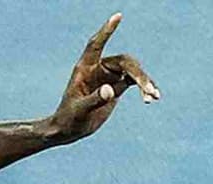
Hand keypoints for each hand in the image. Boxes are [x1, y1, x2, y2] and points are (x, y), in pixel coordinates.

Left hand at [48, 13, 160, 145]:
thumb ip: (94, 99)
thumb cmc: (68, 119)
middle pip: (124, 62)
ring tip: (152, 96)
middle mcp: (99, 68)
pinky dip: (144, 89)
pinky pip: (135, 82)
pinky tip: (152, 98)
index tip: (118, 16)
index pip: (96, 45)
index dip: (106, 31)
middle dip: (137, 74)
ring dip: (144, 82)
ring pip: (133, 71)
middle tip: (146, 88)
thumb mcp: (79, 110)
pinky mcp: (118, 86)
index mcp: (85, 68)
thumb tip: (110, 90)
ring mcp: (110, 76)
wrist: (70, 130)